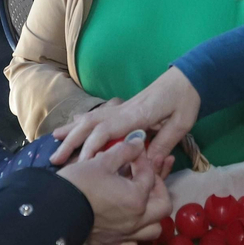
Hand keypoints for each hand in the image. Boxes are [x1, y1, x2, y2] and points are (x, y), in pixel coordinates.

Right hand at [51, 67, 200, 164]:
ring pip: (91, 118)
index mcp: (136, 115)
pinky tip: (73, 126)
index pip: (106, 130)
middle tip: (56, 159)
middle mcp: (123, 111)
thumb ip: (163, 143)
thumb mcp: (181, 123)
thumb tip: (147, 167)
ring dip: (72, 130)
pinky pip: (98, 116)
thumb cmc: (186, 99)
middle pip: (91, 124)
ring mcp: (122, 108)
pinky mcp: (124, 109)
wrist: (188, 77)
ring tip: (55, 143)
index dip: (91, 146)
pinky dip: (83, 122)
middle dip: (72, 141)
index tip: (80, 163)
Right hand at [58, 138, 173, 244]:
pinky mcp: (111, 244)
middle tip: (146, 179)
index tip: (134, 153)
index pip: (150, 175)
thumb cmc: (79, 183)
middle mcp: (136, 220)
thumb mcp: (102, 161)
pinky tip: (126, 222)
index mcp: (137, 198)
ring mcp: (125, 235)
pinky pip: (132, 244)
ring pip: (152, 229)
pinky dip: (134, 234)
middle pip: (163, 206)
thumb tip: (138, 142)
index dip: (143, 161)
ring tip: (142, 203)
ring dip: (151, 216)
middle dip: (159, 190)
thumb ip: (124, 151)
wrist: (53, 211)